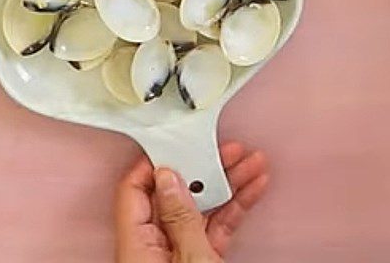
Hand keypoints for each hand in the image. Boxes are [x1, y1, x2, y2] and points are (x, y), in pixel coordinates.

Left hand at [114, 141, 268, 261]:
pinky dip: (235, 209)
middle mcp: (153, 248)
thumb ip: (180, 217)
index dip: (156, 161)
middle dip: (206, 168)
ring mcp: (178, 256)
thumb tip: (168, 176)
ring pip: (201, 209)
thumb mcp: (190, 260)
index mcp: (136, 245)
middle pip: (174, 195)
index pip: (135, 190)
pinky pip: (215, 229)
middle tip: (229, 148)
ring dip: (229, 185)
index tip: (180, 140)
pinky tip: (254, 189)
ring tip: (253, 163)